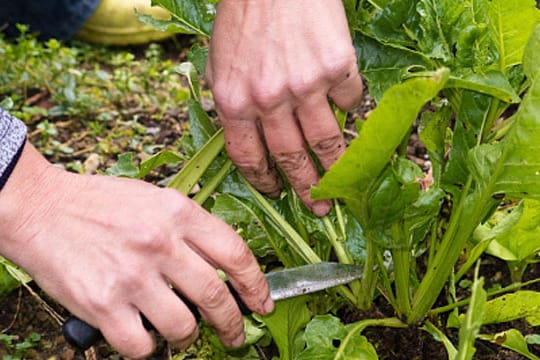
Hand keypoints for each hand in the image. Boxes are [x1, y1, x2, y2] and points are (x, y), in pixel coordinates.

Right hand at [0, 143, 271, 357]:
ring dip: (189, 337)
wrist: (41, 208)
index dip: (257, 284)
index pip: (235, 254)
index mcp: (178, 212)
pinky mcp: (102, 304)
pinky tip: (143, 335)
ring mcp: (131, 275)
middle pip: (216, 296)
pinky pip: (141, 345)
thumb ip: (189, 229)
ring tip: (183, 332)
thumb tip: (221, 266)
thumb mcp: (155, 199)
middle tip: (236, 335)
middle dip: (233, 324)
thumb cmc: (100, 203)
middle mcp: (160, 243)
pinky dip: (148, 347)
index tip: (262, 303)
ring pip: (183, 326)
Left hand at [206, 0, 362, 215]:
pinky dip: (349, 108)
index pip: (248, 157)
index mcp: (234, 101)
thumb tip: (251, 139)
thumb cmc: (243, 17)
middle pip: (290, 157)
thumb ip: (233, 104)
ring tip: (343, 183)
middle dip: (306, 188)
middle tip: (319, 208)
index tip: (275, 192)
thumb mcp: (219, 63)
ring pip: (326, 141)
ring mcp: (305, 85)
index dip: (264, 181)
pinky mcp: (336, 67)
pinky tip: (345, 106)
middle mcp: (269, 100)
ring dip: (336, 166)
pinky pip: (349, 101)